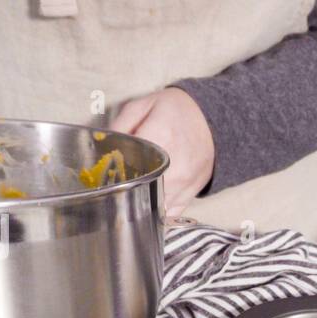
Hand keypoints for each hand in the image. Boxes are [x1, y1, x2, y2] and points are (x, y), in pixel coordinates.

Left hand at [110, 87, 214, 217]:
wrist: (213, 119)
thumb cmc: (177, 111)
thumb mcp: (145, 104)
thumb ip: (121, 123)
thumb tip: (103, 144)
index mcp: (161, 136)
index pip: (129, 161)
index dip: (112, 168)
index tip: (103, 169)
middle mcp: (174, 164)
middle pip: (139, 188)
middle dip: (123, 188)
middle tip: (113, 182)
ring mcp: (184, 183)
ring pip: (153, 205)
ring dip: (138, 203)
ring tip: (128, 194)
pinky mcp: (190, 194)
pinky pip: (169, 213)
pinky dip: (155, 212)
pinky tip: (146, 205)